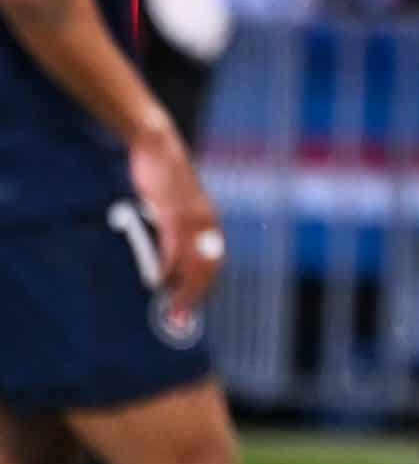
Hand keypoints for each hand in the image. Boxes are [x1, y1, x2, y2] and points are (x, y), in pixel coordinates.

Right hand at [129, 124, 222, 315]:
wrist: (159, 145)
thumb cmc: (164, 176)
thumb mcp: (176, 205)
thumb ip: (178, 226)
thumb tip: (172, 251)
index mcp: (210, 222)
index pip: (214, 261)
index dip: (206, 286)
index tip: (194, 305)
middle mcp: (206, 223)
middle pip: (207, 268)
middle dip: (196, 296)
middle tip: (182, 318)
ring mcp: (191, 218)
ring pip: (192, 262)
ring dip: (184, 289)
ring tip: (173, 309)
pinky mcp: (172, 212)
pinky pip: (172, 247)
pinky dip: (167, 267)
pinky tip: (160, 281)